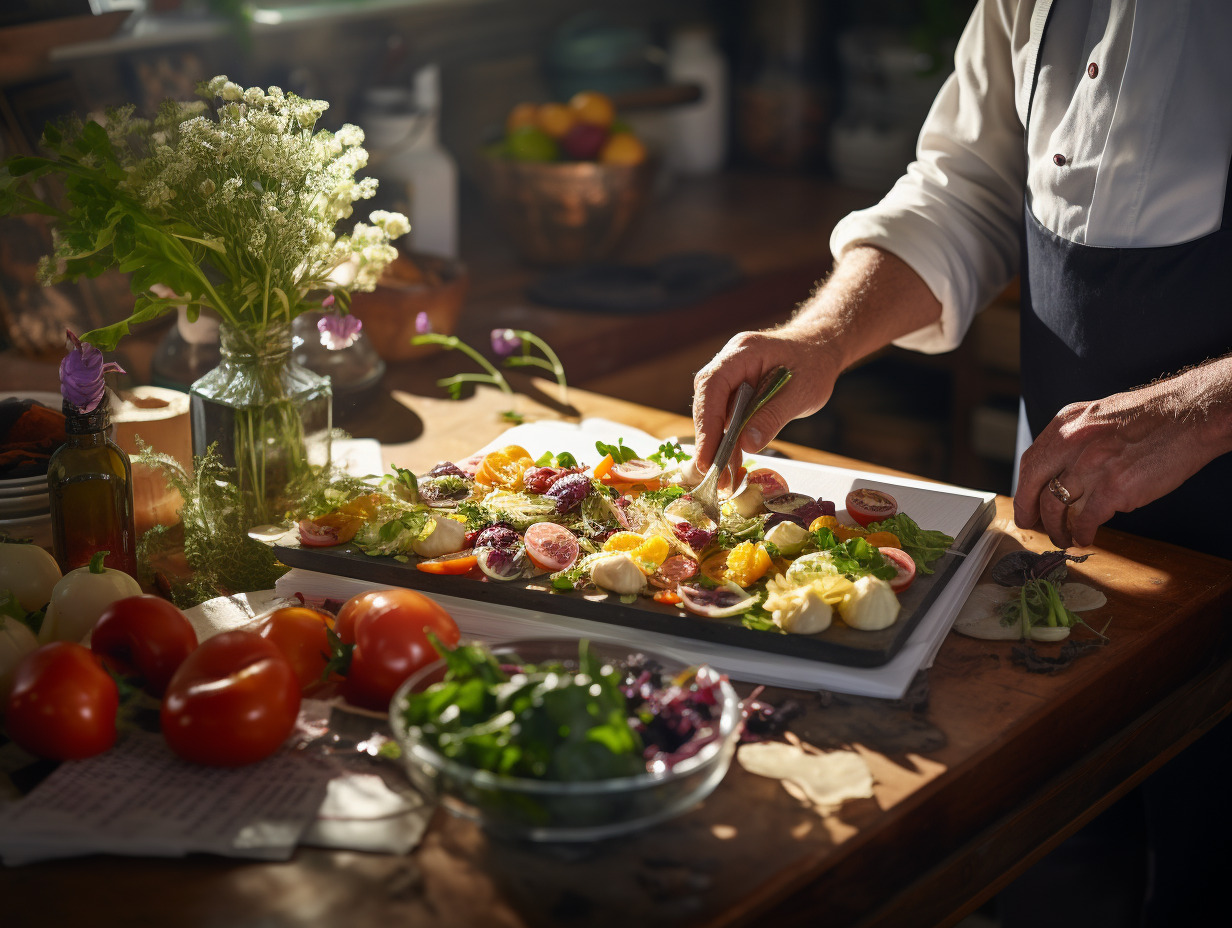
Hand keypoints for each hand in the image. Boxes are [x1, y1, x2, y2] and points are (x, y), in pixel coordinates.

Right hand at [692, 328, 842, 479]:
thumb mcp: (801, 394)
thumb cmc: (815, 365)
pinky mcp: (735, 389)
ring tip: (722, 475)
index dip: (707, 424)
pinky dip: (727, 437)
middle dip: (708, 438)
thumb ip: (773, 417)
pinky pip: (725, 414)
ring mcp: (730, 375)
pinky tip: (730, 460)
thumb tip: (747, 445)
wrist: (821, 348)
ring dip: (716, 442)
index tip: (707, 457)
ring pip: (712, 410)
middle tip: (711, 473)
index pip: (713, 387)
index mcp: (743, 352)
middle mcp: (729, 361)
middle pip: (706, 400)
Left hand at [1014, 362, 1231, 547]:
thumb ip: (1077, 441)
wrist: (1192, 415)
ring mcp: (1091, 466)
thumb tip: (1062, 469)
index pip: (1031, 462)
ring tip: (1063, 538)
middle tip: (1031, 527)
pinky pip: (1086, 519)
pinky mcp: (1113, 488)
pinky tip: (1085, 537)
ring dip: (1055, 529)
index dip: (1025, 488)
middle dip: (1028, 512)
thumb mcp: (1100, 417)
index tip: (1026, 504)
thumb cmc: (1153, 417)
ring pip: (1055, 507)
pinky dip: (1082, 533)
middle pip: (1033, 485)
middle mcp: (1072, 443)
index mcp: (1067, 424)